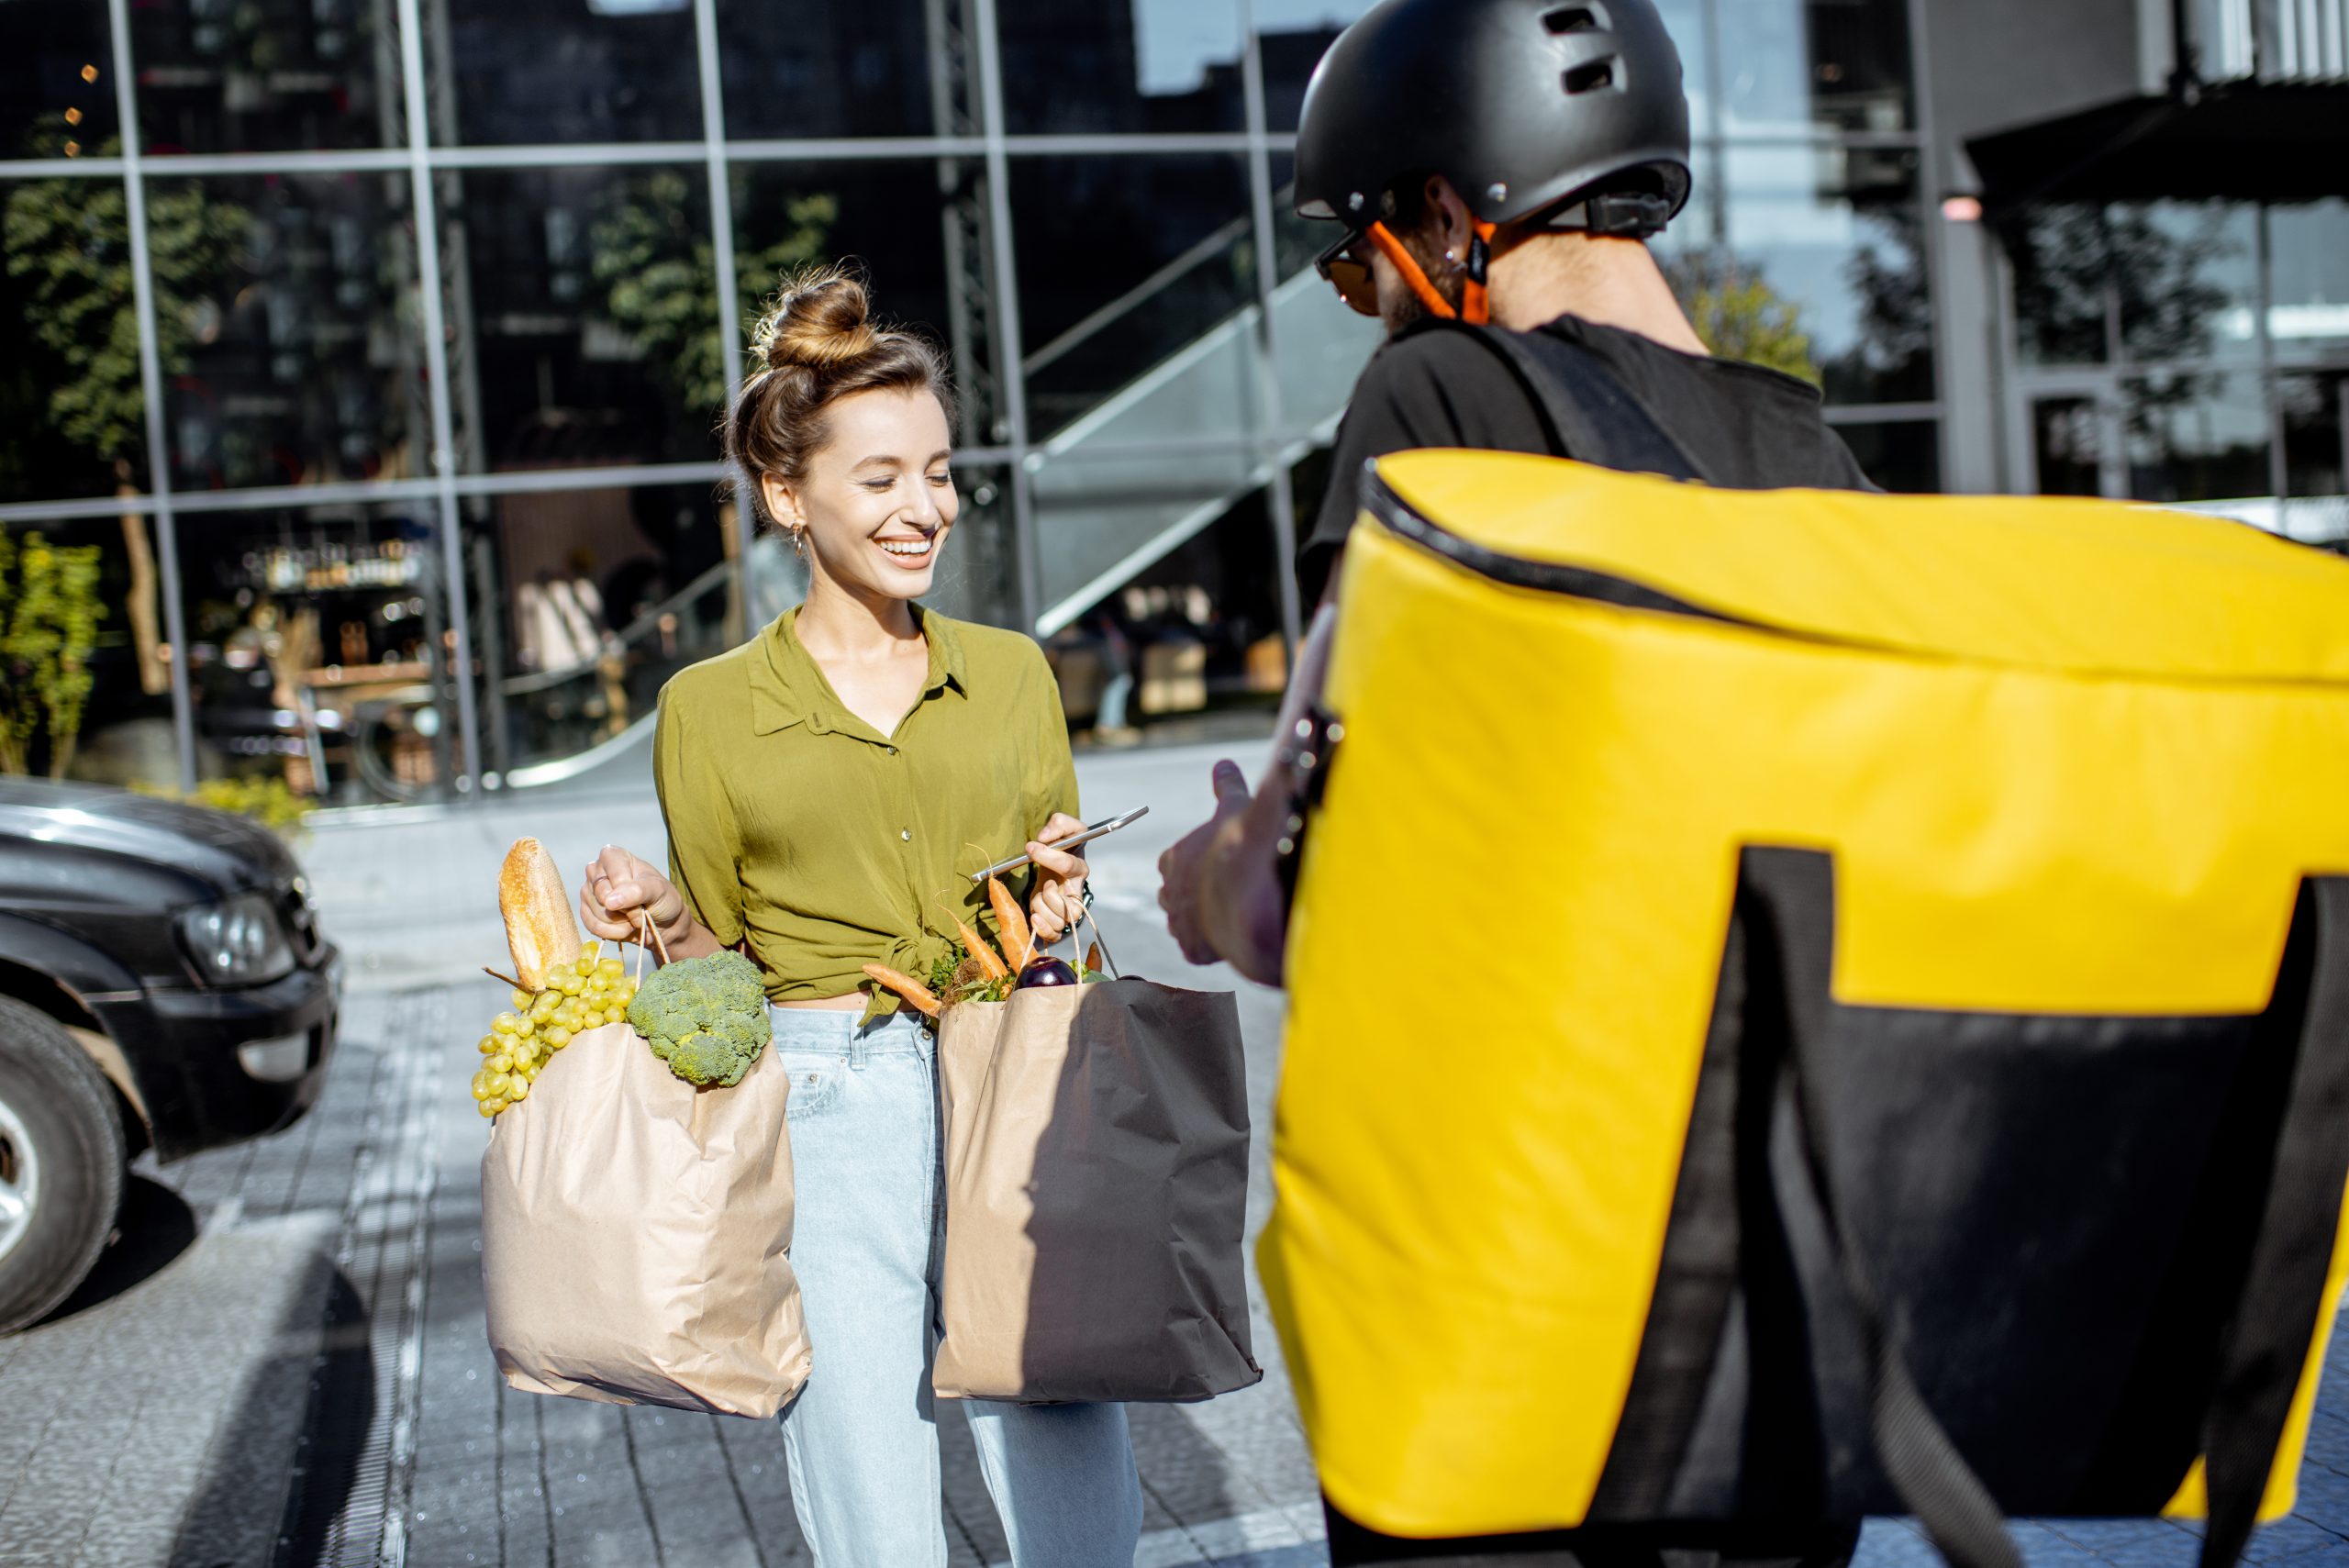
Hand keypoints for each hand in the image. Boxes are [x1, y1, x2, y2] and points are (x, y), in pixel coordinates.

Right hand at [581, 845, 688, 947]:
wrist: (661, 922)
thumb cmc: (661, 898)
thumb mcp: (658, 890)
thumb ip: (637, 891)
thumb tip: (609, 901)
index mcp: (613, 856)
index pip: (614, 873)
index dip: (628, 890)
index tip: (643, 894)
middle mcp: (596, 871)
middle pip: (602, 894)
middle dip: (626, 909)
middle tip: (640, 908)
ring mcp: (589, 892)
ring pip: (597, 913)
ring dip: (621, 922)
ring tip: (632, 917)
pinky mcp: (586, 912)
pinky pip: (593, 927)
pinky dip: (613, 933)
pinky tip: (624, 927)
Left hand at [1025, 812, 1088, 948]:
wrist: (1056, 862)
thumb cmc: (1061, 845)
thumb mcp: (1062, 826)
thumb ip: (1057, 825)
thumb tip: (1043, 838)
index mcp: (1080, 868)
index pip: (1069, 866)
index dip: (1048, 857)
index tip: (1030, 848)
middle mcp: (1077, 891)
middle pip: (1071, 906)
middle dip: (1050, 896)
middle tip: (1044, 884)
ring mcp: (1068, 908)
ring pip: (1059, 920)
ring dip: (1041, 908)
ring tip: (1038, 895)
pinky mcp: (1057, 920)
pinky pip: (1054, 934)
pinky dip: (1043, 929)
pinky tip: (1034, 918)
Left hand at [1157, 761, 1253, 967]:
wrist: (1249, 890)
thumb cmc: (1239, 845)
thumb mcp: (1235, 807)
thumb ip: (1227, 787)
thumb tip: (1223, 763)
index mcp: (1173, 859)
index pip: (1174, 863)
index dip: (1194, 865)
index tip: (1212, 865)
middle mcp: (1168, 892)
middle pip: (1174, 895)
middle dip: (1192, 894)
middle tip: (1220, 891)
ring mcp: (1179, 923)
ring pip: (1183, 923)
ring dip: (1200, 919)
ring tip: (1227, 914)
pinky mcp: (1192, 949)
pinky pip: (1197, 948)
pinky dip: (1211, 944)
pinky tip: (1230, 936)